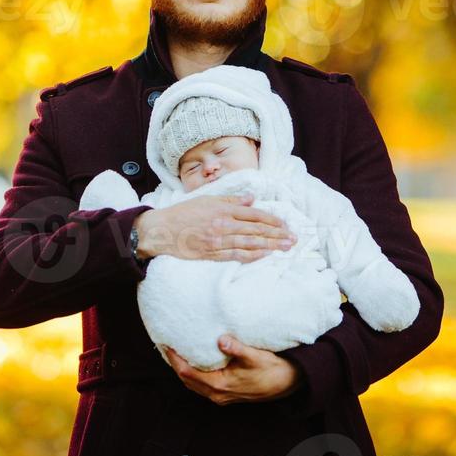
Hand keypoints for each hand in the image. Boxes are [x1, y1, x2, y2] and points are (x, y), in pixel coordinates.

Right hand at [133, 195, 296, 261]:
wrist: (162, 230)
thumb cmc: (184, 212)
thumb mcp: (207, 199)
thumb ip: (231, 200)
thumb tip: (252, 199)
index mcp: (223, 209)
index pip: (254, 214)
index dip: (272, 220)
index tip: (285, 225)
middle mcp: (223, 224)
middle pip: (256, 230)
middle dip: (277, 234)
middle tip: (294, 239)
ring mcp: (218, 241)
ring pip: (249, 243)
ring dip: (270, 246)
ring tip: (285, 248)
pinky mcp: (212, 254)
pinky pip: (236, 255)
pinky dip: (252, 256)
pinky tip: (265, 255)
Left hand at [164, 335, 304, 405]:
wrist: (287, 384)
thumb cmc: (271, 369)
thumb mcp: (255, 356)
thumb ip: (237, 348)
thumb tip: (221, 339)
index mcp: (220, 385)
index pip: (188, 373)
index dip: (175, 359)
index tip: (166, 344)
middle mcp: (217, 394)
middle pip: (186, 381)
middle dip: (174, 364)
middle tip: (166, 346)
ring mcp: (221, 396)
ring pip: (193, 385)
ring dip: (183, 370)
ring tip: (176, 353)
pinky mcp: (226, 394)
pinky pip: (202, 385)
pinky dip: (193, 374)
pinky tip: (194, 363)